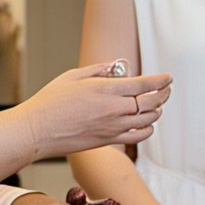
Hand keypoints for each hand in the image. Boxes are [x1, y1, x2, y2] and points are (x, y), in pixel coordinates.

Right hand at [22, 60, 171, 156]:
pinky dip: (148, 128)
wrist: (36, 130)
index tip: (168, 77)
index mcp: (105, 89)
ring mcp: (113, 126)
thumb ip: (98, 69)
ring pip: (148, 119)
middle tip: (166, 90)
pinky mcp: (109, 140)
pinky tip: (146, 123)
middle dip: (163, 94)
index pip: (144, 84)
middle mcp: (113, 108)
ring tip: (157, 105)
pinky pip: (139, 136)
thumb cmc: (49, 102)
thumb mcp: (71, 76)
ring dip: (157, 110)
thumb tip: (117, 65)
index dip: (160, 80)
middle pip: (151, 101)